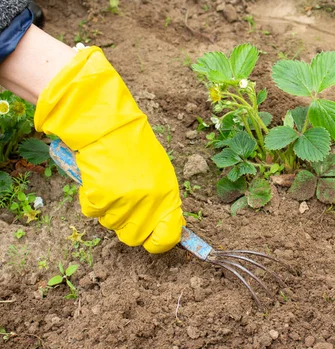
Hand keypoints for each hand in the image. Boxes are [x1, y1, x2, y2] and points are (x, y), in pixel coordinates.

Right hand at [34, 47, 183, 252]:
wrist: (109, 127)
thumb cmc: (136, 148)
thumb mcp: (161, 174)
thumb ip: (163, 202)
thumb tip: (165, 227)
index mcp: (167, 196)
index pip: (168, 237)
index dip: (159, 243)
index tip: (153, 240)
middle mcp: (147, 203)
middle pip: (135, 238)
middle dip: (128, 227)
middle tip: (125, 206)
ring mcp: (123, 202)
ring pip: (111, 226)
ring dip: (109, 211)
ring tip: (112, 185)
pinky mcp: (99, 198)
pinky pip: (92, 213)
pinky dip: (91, 201)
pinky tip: (98, 182)